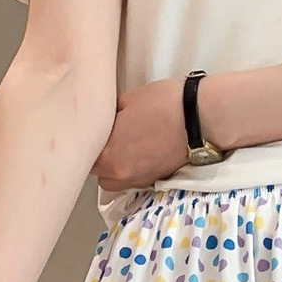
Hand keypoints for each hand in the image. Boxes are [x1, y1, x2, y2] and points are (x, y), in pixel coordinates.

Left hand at [92, 78, 191, 192]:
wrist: (199, 119)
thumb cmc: (163, 104)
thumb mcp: (127, 99)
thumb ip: (108, 115)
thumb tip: (104, 120)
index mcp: (107, 155)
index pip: (82, 154)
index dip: (85, 140)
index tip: (90, 128)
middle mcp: (119, 175)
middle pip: (96, 172)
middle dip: (97, 156)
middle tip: (105, 135)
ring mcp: (137, 181)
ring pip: (113, 180)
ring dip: (113, 167)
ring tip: (122, 146)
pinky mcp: (153, 181)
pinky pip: (131, 179)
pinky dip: (130, 168)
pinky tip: (138, 152)